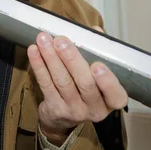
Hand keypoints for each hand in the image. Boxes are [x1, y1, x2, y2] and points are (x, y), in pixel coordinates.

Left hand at [27, 27, 127, 143]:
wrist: (66, 119)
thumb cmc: (87, 89)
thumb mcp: (99, 75)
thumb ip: (99, 52)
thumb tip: (95, 30)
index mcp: (112, 100)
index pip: (115, 94)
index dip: (107, 81)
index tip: (97, 64)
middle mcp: (95, 109)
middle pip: (85, 84)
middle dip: (72, 59)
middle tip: (61, 40)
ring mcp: (75, 111)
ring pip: (63, 82)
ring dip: (51, 58)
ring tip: (44, 40)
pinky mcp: (55, 109)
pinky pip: (46, 85)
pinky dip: (39, 66)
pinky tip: (34, 51)